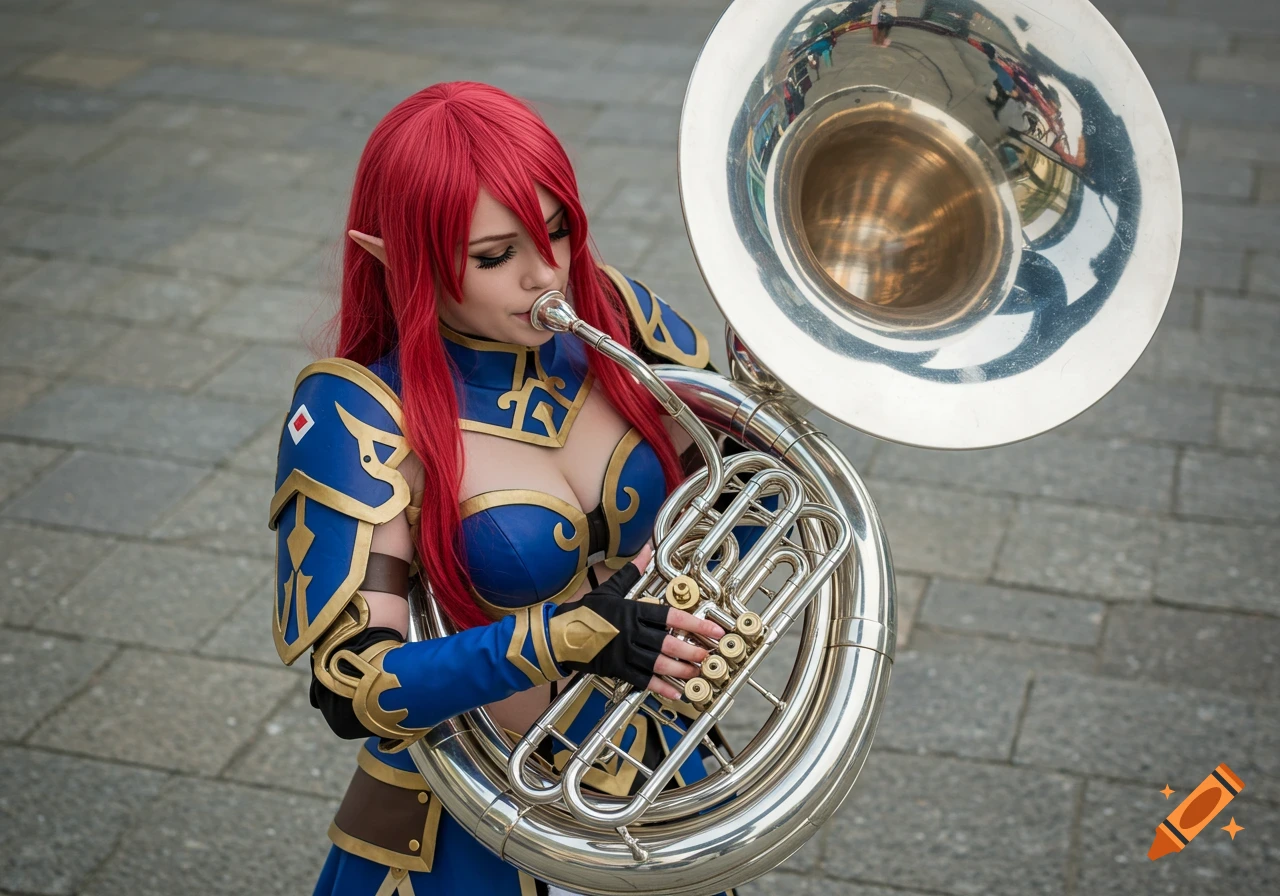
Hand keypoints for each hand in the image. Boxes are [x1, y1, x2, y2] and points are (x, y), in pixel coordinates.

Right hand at [549, 549, 724, 699]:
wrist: (559, 635)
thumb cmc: (586, 611)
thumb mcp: (609, 588)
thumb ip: (632, 571)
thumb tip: (647, 549)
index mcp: (632, 611)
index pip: (670, 616)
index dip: (694, 623)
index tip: (713, 629)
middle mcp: (631, 632)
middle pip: (667, 642)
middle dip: (690, 650)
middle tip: (708, 655)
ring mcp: (624, 653)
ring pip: (657, 664)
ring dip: (680, 670)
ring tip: (697, 673)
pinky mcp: (617, 669)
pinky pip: (643, 680)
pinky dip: (660, 688)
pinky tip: (675, 692)